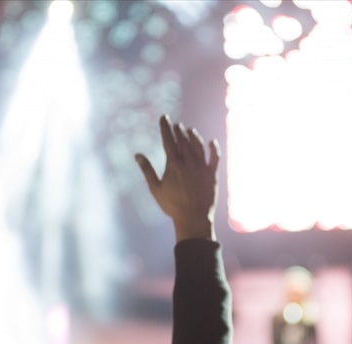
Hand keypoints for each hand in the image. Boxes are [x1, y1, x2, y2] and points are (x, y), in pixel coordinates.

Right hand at [135, 115, 219, 241]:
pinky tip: (211, 141)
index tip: (164, 117)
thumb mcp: (156, 188)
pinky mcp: (212, 174)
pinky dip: (213, 148)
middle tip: (175, 124)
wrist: (193, 218)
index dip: (165, 127)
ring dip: (193, 136)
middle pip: (183, 140)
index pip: (168, 140)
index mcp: (173, 164)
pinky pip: (214, 157)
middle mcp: (188, 162)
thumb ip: (147, 170)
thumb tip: (137, 155)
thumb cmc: (172, 206)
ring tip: (189, 130)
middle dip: (178, 130)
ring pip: (198, 146)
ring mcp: (202, 167)